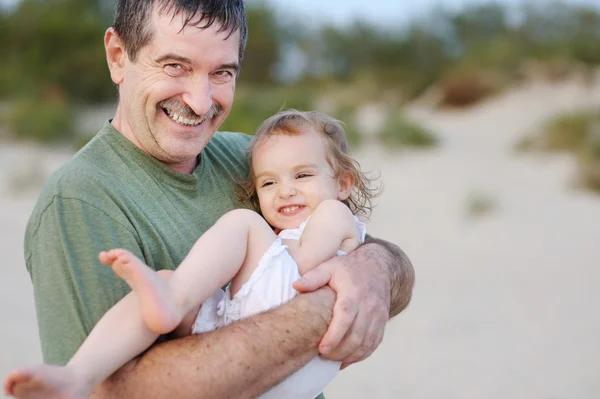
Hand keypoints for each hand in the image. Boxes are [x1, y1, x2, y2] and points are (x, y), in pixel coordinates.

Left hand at [293, 244, 390, 367]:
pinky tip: (346, 359)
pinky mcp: (383, 322)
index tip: (322, 349)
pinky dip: (361, 355)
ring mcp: (378, 315)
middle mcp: (369, 305)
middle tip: (323, 356)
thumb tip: (295, 286)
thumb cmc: (349, 269)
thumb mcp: (329, 267)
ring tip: (332, 359)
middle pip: (357, 335)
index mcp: (353, 292)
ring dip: (350, 356)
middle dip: (340, 351)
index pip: (346, 317)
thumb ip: (313, 278)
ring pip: (366, 343)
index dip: (335, 335)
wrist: (377, 267)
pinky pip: (374, 344)